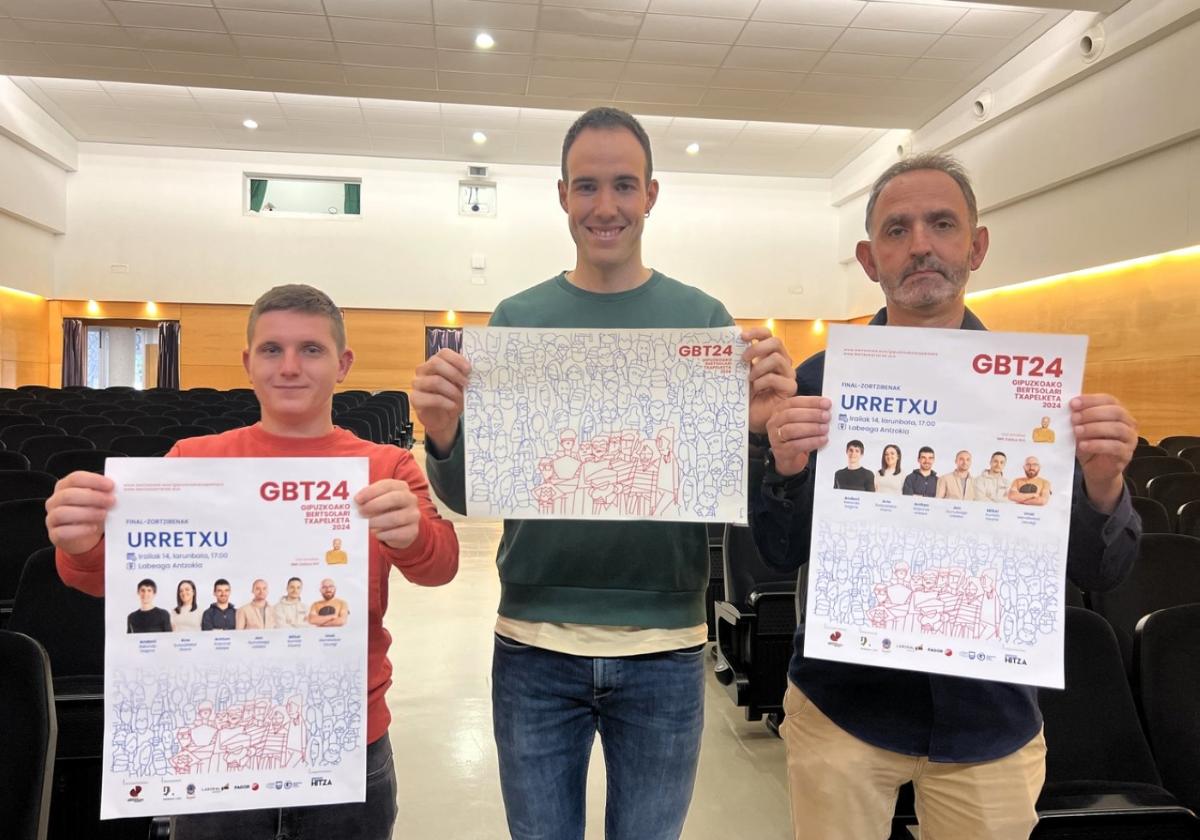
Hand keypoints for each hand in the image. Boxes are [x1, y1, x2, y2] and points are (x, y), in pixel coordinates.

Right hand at [45, 471, 115, 554]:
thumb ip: (105, 493)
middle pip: (68, 495)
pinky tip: (93, 528)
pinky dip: (80, 530)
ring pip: (62, 513)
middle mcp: (55, 501)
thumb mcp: (98, 500)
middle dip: (92, 497)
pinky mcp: (54, 534)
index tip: (111, 485)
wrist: (84, 536)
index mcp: (65, 487)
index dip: (93, 480)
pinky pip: (62, 532)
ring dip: (86, 513)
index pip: (75, 478)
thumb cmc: (91, 512)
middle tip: (111, 501)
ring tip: (104, 514)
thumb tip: (120, 489)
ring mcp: (52, 518)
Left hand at [355, 479, 420, 549]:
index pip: (387, 485)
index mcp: (401, 487)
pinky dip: (385, 534)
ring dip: (378, 521)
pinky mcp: (413, 531)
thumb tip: (356, 503)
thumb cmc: (385, 510)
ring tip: (366, 525)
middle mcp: (410, 499)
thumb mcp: (379, 500)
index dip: (371, 491)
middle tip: (361, 512)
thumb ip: (369, 498)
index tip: (357, 499)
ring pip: (396, 518)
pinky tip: (377, 534)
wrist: (401, 527)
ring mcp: (413, 515)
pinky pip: (399, 533)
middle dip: (375, 505)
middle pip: (394, 498)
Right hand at [412, 348, 470, 452]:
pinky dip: (445, 402)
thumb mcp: (460, 385)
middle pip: (436, 363)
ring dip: (452, 390)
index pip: (443, 353)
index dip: (457, 359)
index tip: (469, 369)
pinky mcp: (415, 399)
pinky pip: (431, 398)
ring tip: (460, 398)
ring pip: (435, 381)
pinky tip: (453, 406)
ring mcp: (417, 384)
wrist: (444, 419)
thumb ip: (463, 375)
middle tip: (466, 383)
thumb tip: (473, 370)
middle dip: (454, 373)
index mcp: (435, 362)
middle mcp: (423, 370)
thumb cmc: (452, 398)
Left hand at [741, 327, 795, 433]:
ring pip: (776, 358)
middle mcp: (782, 361)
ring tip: (749, 379)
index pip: (768, 335)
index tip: (741, 336)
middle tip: (744, 358)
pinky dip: (761, 382)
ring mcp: (788, 374)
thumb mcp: (741, 374)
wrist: (753, 417)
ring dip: (759, 367)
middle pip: (776, 342)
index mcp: (770, 354)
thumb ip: (741, 360)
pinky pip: (775, 377)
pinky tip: (755, 390)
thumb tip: (729, 343)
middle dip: (758, 348)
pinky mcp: (790, 387)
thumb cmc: (748, 395)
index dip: (756, 332)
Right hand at [766, 396, 830, 476]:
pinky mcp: (781, 451)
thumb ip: (811, 412)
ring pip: (791, 430)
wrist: (789, 459)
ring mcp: (776, 437)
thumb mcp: (801, 422)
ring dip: (811, 428)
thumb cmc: (797, 437)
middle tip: (826, 416)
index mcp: (779, 411)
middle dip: (812, 414)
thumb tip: (826, 407)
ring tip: (825, 429)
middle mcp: (775, 423)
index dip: (811, 402)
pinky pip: (796, 445)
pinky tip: (822, 440)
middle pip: (791, 415)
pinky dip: (811, 442)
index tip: (826, 403)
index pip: (794, 402)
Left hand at [1072, 394, 1136, 513]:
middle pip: (1115, 412)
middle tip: (1074, 418)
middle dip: (1092, 413)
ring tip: (1076, 431)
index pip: (1108, 400)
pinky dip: (1097, 445)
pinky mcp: (1126, 454)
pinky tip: (1083, 445)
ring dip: (1094, 428)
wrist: (1095, 468)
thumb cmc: (1088, 443)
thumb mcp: (1081, 428)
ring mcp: (1130, 439)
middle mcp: (1128, 423)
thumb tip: (1065, 408)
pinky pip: (1115, 447)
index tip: (1073, 403)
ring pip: (1117, 429)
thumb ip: (1077, 418)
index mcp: (1117, 411)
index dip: (1091, 400)